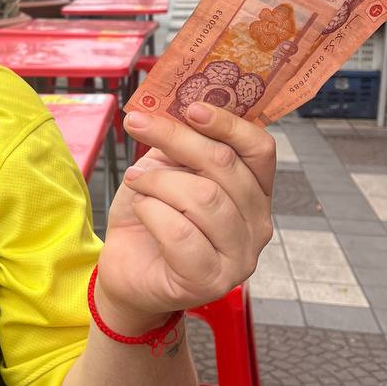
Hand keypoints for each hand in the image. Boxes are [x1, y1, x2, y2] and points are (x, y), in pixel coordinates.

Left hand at [95, 102, 274, 329]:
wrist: (126, 269)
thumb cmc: (151, 216)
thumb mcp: (165, 169)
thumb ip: (179, 143)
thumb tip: (172, 104)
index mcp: (254, 191)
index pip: (260, 148)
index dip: (227, 123)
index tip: (191, 106)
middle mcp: (258, 224)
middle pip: (225, 165)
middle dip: (175, 138)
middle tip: (137, 124)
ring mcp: (240, 257)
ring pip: (203, 197)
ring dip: (157, 181)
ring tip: (136, 181)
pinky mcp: (212, 281)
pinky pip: (181, 233)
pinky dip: (151, 213)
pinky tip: (142, 211)